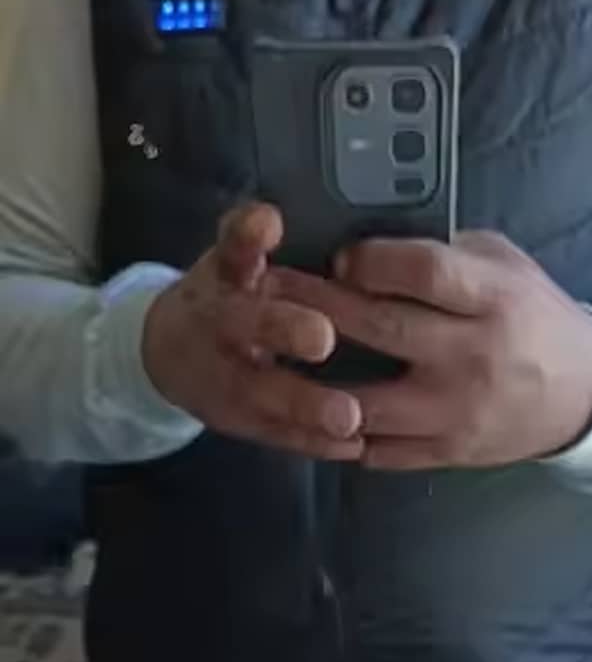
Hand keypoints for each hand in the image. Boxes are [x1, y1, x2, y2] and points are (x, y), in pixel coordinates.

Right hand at [142, 203, 363, 459]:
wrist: (169, 351)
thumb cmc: (227, 296)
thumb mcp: (231, 258)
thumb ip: (249, 236)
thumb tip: (271, 216)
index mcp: (223, 275)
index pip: (230, 246)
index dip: (246, 235)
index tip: (269, 224)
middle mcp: (218, 324)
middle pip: (243, 324)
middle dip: (280, 329)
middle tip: (322, 338)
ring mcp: (223, 376)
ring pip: (260, 391)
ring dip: (304, 405)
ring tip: (348, 417)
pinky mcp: (236, 418)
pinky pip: (274, 433)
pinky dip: (310, 441)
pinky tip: (352, 445)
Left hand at [274, 232, 591, 470]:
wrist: (584, 394)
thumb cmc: (536, 316)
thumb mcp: (507, 266)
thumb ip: (447, 255)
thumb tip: (370, 241)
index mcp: (494, 299)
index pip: (422, 273)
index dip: (371, 261)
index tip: (339, 255)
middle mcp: (474, 357)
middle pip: (379, 329)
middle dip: (315, 306)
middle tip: (267, 290)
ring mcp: (457, 413)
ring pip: (365, 402)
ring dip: (308, 382)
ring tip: (269, 357)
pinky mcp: (447, 452)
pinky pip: (378, 449)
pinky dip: (337, 430)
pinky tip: (307, 407)